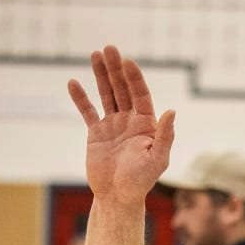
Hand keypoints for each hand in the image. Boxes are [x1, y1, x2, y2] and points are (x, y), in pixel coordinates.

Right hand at [67, 46, 175, 205]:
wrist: (117, 197)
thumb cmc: (141, 181)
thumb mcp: (157, 159)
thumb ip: (165, 135)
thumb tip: (171, 110)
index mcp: (147, 124)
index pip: (140, 95)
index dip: (134, 78)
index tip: (127, 61)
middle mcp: (130, 121)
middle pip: (122, 89)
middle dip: (116, 69)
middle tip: (108, 48)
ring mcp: (112, 125)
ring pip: (106, 95)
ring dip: (101, 75)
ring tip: (95, 54)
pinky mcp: (96, 133)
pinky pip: (87, 112)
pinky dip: (80, 98)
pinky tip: (73, 82)